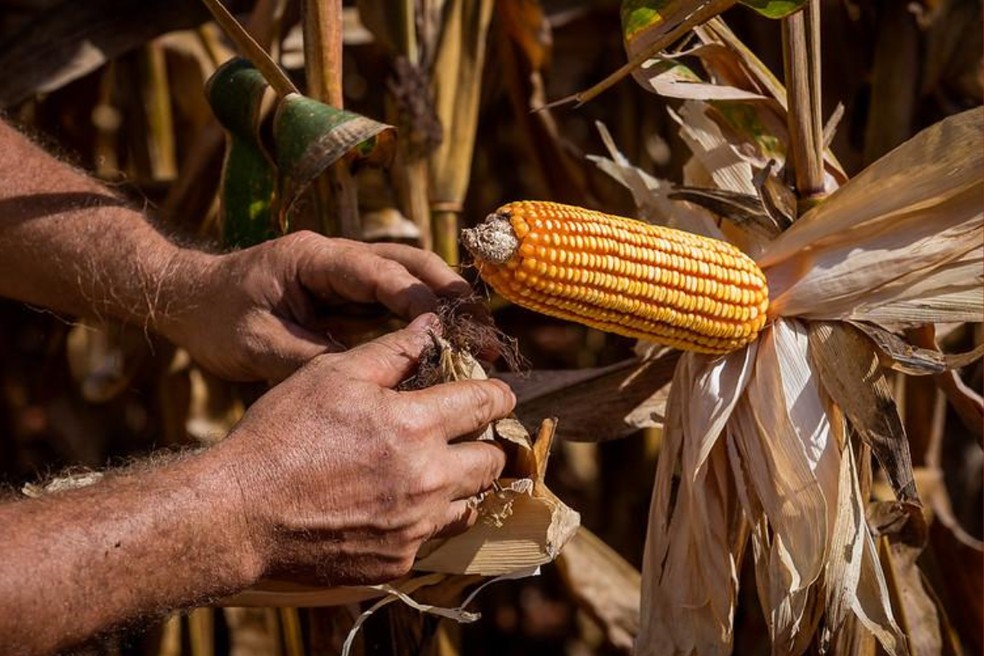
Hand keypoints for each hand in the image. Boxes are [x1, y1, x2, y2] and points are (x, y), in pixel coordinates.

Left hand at [162, 232, 469, 381]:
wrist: (188, 300)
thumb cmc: (218, 319)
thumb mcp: (258, 346)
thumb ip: (314, 358)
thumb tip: (373, 382)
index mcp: (314, 257)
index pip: (381, 272)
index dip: (420, 301)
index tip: (452, 333)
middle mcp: (338, 256)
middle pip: (410, 264)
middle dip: (452, 296)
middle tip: (487, 333)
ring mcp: (345, 272)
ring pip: (410, 279)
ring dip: (446, 307)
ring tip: (481, 341)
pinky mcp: (347, 292)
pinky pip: (395, 301)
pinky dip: (424, 321)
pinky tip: (448, 349)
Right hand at [209, 313, 515, 584]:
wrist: (240, 514)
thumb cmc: (283, 434)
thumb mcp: (333, 375)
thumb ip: (393, 350)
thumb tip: (434, 325)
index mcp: (416, 425)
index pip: (487, 404)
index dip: (499, 395)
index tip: (497, 394)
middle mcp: (428, 479)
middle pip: (493, 461)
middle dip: (489, 443)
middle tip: (470, 434)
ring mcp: (415, 526)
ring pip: (472, 502)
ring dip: (464, 482)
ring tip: (437, 468)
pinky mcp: (398, 560)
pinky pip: (435, 535)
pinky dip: (429, 517)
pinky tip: (400, 503)